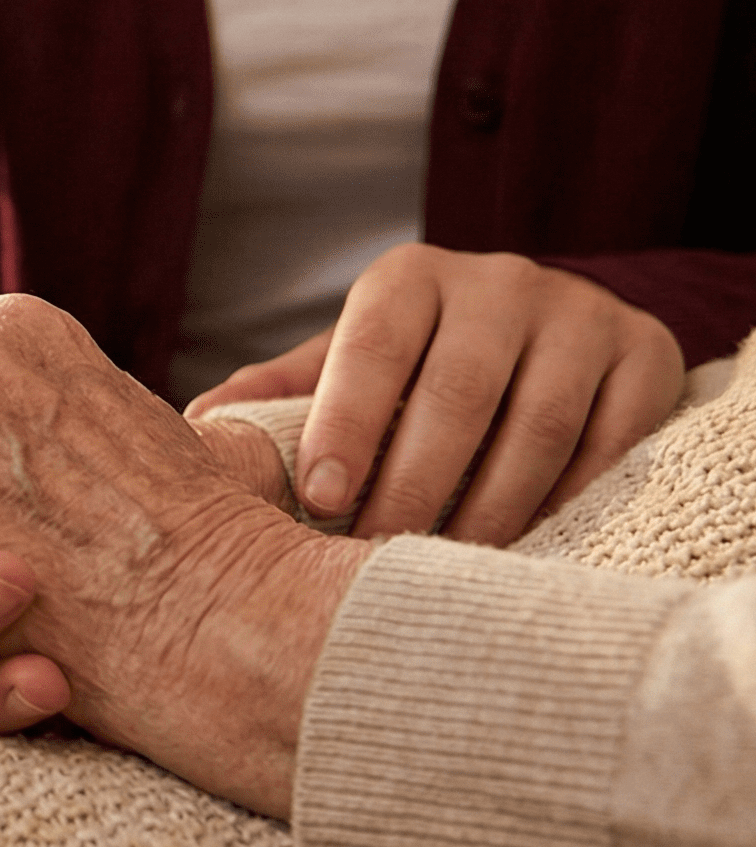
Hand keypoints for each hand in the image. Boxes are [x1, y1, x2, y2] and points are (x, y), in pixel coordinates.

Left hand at [187, 245, 683, 543]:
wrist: (544, 328)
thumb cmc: (419, 361)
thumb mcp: (350, 361)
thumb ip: (283, 392)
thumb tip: (200, 429)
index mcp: (410, 278)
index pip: (373, 346)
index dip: (345, 423)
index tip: (319, 500)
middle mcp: (498, 283)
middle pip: (458, 393)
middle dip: (413, 485)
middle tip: (374, 556)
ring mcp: (581, 315)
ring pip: (539, 423)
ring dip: (490, 507)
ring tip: (445, 568)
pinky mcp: (646, 354)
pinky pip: (611, 441)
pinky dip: (567, 501)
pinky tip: (525, 548)